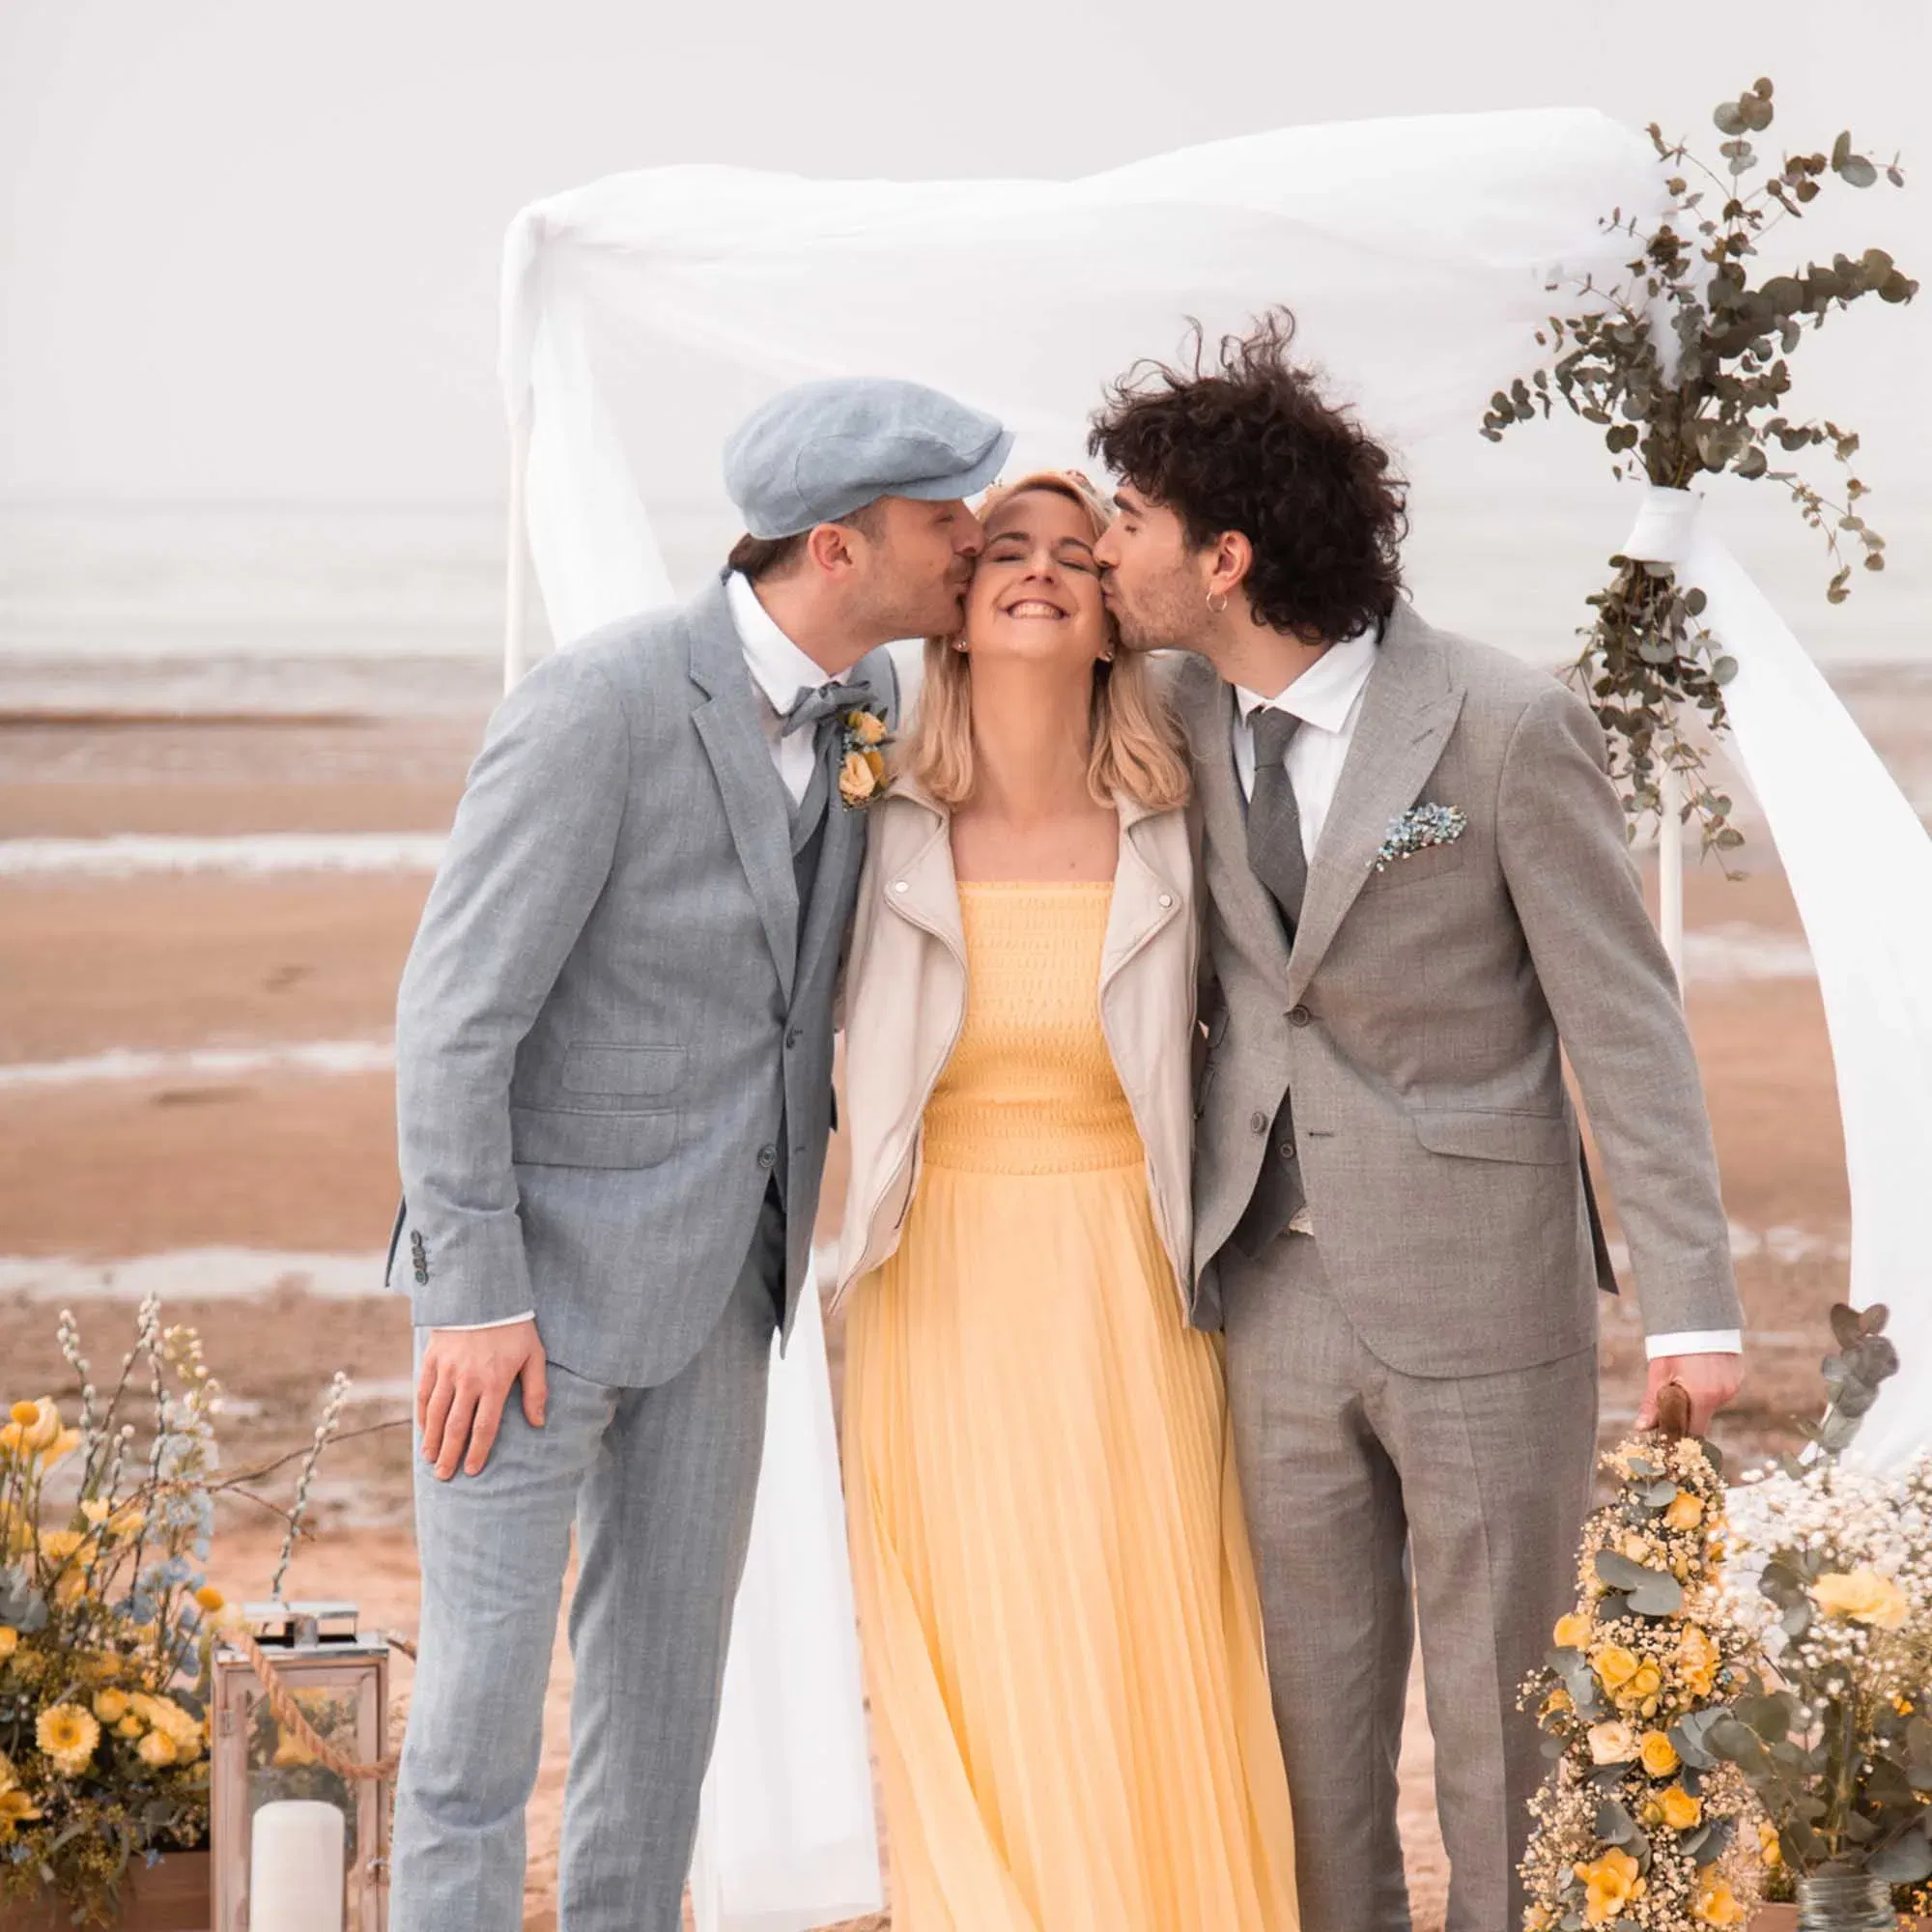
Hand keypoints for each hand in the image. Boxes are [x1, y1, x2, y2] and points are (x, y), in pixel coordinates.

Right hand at [417, 1321, 546, 1480]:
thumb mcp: (534, 1355)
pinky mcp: (432, 1359)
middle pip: (456, 1426)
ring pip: (436, 1413)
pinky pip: (424, 1393)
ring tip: (432, 1459)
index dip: (478, 1451)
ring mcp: (447, 1370)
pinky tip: (424, 1430)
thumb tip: (538, 1422)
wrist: (484, 1294)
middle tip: (445, 1475)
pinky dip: (423, 1414)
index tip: (471, 1470)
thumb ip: (536, 1390)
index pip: (484, 1426)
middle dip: (450, 1454)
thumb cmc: (514, 1327)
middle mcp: (468, 1380)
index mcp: (495, 1381)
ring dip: (433, 1439)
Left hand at [1638, 1352, 1741, 1436]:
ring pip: (1711, 1404)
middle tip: (1670, 1395)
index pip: (1694, 1432)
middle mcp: (1723, 1394)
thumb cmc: (1674, 1343)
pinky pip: (1720, 1390)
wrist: (1697, 1315)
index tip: (1667, 1432)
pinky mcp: (1737, 1376)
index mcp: (1703, 1396)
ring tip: (1684, 1375)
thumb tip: (1641, 1428)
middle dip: (1686, 1414)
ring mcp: (1733, 1385)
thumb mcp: (1658, 1372)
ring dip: (1697, 1398)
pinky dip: (1707, 1387)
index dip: (1679, 1435)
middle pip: (1702, 1418)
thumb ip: (1652, 1403)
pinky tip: (1697, 1370)